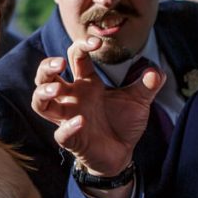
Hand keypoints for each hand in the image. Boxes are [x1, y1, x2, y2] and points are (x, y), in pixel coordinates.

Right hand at [31, 36, 164, 175]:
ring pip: (40, 103)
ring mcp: (68, 118)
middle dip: (47, 66)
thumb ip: (147, 86)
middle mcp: (72, 98)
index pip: (75, 57)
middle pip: (45, 76)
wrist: (122, 154)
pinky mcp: (71, 140)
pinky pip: (61, 134)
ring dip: (44, 93)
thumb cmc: (123, 123)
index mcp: (86, 83)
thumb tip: (157, 71)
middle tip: (60, 62)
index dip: (82, 46)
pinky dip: (67, 128)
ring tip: (57, 89)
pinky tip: (81, 122)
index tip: (97, 43)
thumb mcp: (139, 101)